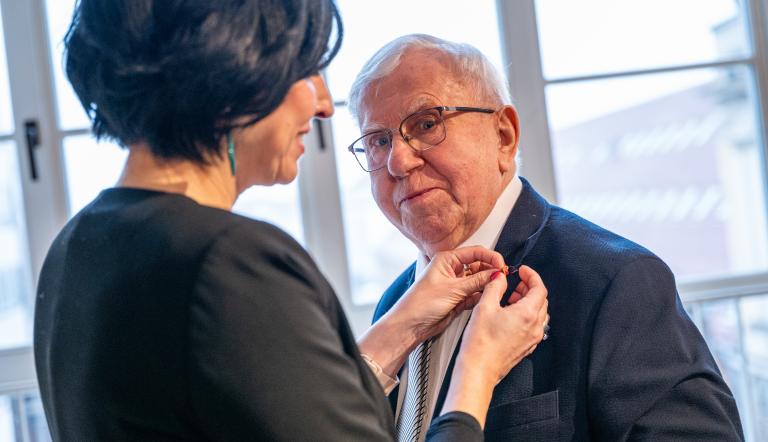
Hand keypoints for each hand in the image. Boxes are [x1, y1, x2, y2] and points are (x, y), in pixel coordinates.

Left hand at [387, 246, 506, 343]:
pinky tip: (484, 298)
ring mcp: (456, 285)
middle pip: (479, 266)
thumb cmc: (419, 304)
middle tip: (501, 278)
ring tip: (494, 289)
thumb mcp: (452, 289)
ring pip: (478, 281)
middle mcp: (452, 270)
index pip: (475, 252)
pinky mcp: (458, 299)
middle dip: (490, 272)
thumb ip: (477, 281)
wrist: (411, 325)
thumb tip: (495, 273)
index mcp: (447, 260)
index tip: (501, 265)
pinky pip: (475, 294)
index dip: (490, 257)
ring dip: (486, 285)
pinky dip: (480, 296)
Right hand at [442, 265, 548, 426]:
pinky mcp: (526, 347)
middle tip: (516, 282)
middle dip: (529, 287)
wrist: (478, 370)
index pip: (539, 288)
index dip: (531, 275)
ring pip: (539, 313)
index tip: (522, 270)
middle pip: (541, 300)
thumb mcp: (485, 306)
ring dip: (529, 301)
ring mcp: (532, 338)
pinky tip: (510, 314)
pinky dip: (527, 314)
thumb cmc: (480, 343)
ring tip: (512, 298)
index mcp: (527, 314)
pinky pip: (534, 325)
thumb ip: (495, 286)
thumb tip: (500, 277)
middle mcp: (534, 327)